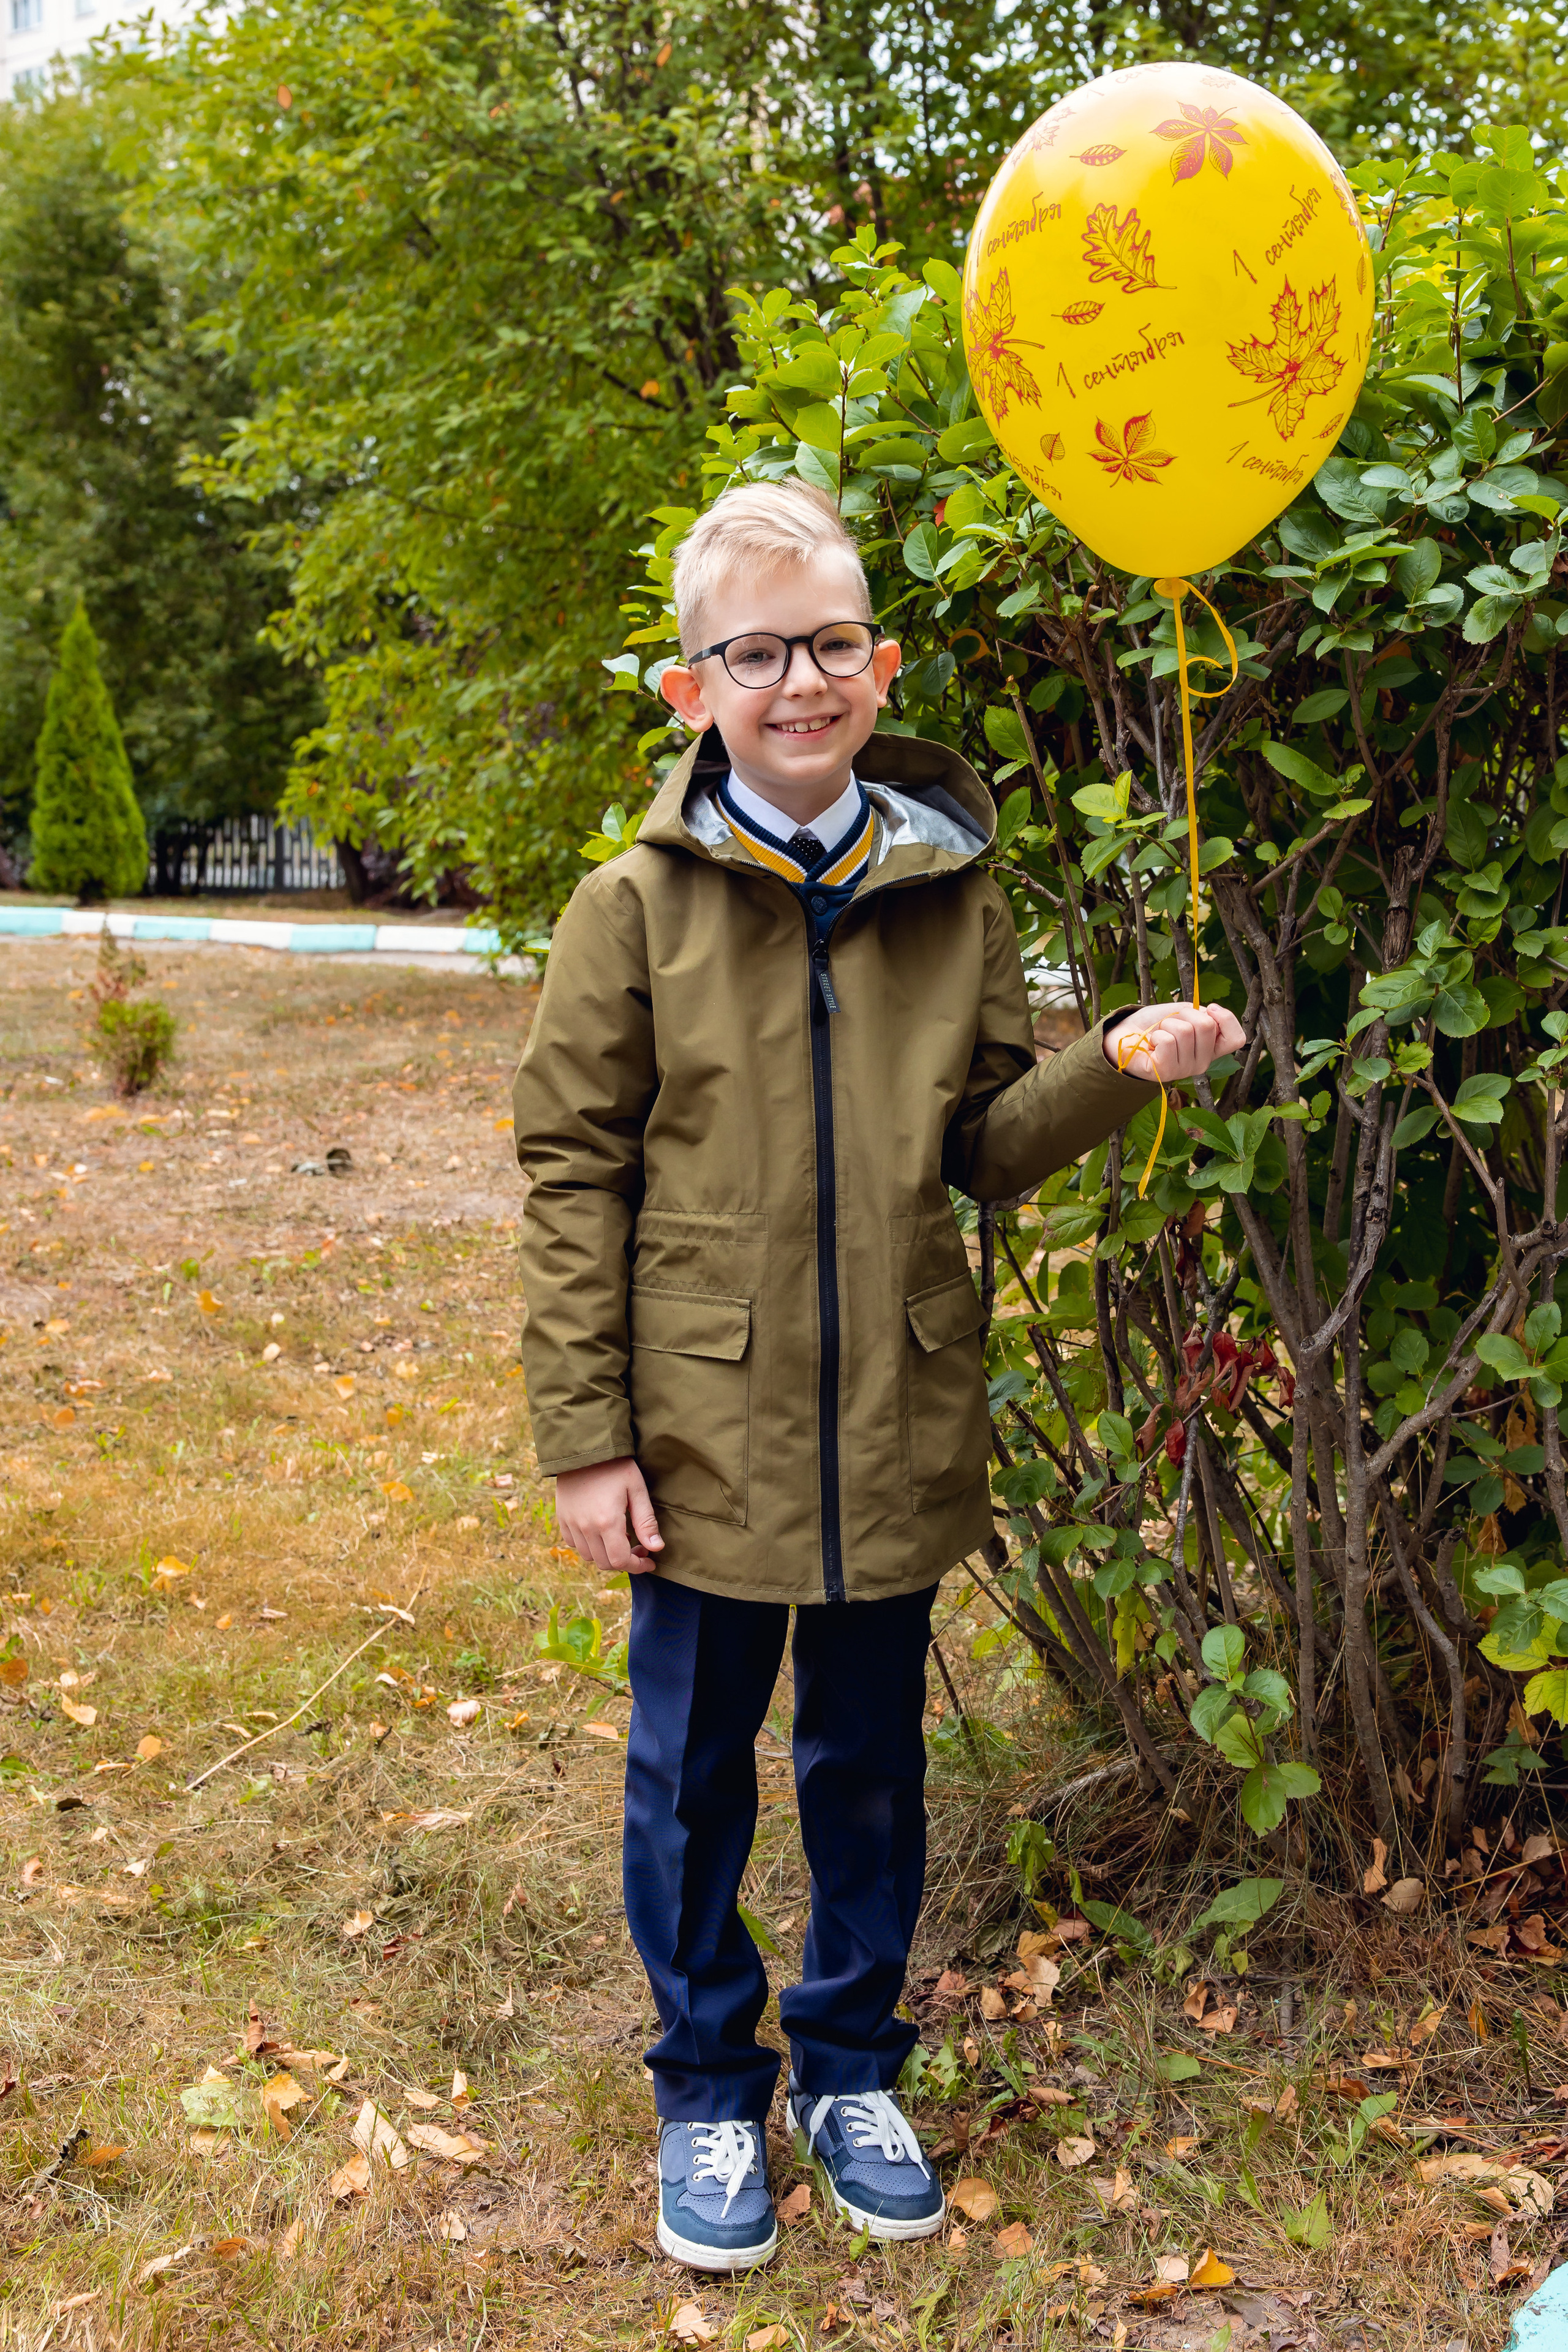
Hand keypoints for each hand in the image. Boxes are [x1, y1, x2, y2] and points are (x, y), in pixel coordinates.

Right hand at [554, 1456, 662, 1576]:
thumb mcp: (637, 1489)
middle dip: (625, 1561)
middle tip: (639, 1548)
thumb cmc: (615, 1466)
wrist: (584, 1448)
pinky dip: (589, 1545)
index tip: (650, 1562)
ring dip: (606, 1554)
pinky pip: (574, 1543)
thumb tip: (656, 1548)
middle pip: (605, 1562)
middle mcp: (586, 1528)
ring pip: (589, 1556)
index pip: (620, 1561)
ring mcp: (571, 1524)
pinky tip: (600, 1531)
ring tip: (620, 1537)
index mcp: (607, 1522)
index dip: (637, 1566)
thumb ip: (646, 1522)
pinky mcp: (562, 1518)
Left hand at [1105, 1001, 1246, 1084]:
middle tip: (1172, 1022)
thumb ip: (1203, 1014)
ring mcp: (1184, 1070)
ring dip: (1168, 1024)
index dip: (1226, 1018)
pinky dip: (1157, 1034)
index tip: (1209, 1009)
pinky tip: (1152, 1044)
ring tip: (1159, 1033)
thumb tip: (1213, 1013)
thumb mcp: (1185, 1013)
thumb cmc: (1156, 1024)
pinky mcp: (1165, 1072)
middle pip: (1207, 1026)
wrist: (1126, 1033)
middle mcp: (1202, 1063)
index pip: (1237, 1039)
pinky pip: (1168, 1041)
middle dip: (1185, 1014)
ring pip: (1185, 1031)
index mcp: (1211, 1048)